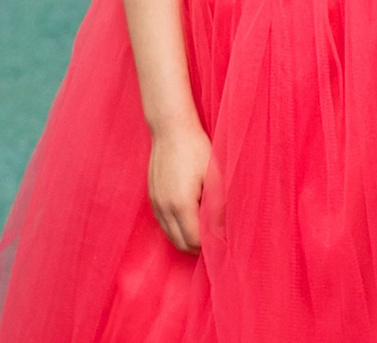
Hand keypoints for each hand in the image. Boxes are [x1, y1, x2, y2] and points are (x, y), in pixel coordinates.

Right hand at [147, 119, 210, 252]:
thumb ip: (218, 208)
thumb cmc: (196, 149)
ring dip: (185, 238)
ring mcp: (155, 202)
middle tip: (216, 240)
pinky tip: (189, 218)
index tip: (223, 243)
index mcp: (181, 204)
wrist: (170, 128)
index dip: (210, 246)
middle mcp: (164, 207)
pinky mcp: (152, 196)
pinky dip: (175, 228)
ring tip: (204, 231)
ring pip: (170, 235)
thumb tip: (224, 232)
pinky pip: (163, 223)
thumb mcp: (215, 178)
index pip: (194, 241)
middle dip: (198, 247)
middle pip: (180, 244)